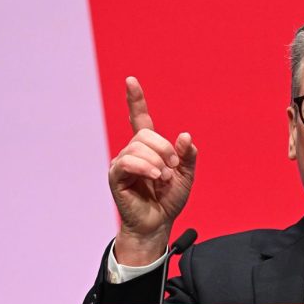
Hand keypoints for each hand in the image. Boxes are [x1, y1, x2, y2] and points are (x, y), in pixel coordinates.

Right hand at [109, 77, 197, 264]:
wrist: (158, 223)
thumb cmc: (169, 200)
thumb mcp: (186, 176)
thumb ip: (187, 156)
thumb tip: (186, 136)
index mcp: (148, 148)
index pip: (139, 118)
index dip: (135, 100)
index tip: (131, 81)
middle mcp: (132, 152)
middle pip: (145, 134)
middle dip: (164, 149)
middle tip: (172, 168)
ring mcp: (122, 163)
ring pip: (138, 147)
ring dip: (157, 162)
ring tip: (164, 178)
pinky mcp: (116, 176)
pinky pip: (127, 162)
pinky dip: (145, 167)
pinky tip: (155, 177)